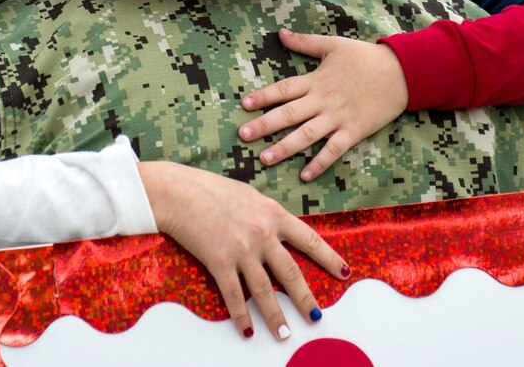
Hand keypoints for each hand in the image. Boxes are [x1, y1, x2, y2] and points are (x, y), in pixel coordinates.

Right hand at [138, 161, 348, 339]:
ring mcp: (242, 250)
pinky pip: (234, 295)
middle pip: (291, 273)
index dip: (328, 258)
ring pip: (265, 290)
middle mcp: (263, 234)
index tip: (344, 272)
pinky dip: (242, 316)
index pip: (309, 239)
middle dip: (305, 299)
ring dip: (276, 316)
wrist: (179, 192)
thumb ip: (266, 214)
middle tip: (316, 318)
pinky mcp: (219, 262)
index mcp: (273, 214)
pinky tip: (247, 330)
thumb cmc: (210, 189)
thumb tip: (278, 229)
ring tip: (284, 334)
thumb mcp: (249, 195)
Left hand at [239, 30, 408, 181]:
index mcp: (316, 80)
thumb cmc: (365, 57)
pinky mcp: (354, 131)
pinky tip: (305, 175)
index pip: (284, 89)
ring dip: (285, 148)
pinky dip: (320, 163)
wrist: (401, 73)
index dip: (263, 96)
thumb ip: (305, 42)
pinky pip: (334, 150)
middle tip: (243, 136)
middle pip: (288, 114)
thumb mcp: (333, 45)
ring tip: (265, 159)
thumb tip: (280, 33)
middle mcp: (323, 101)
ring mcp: (338, 118)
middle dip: (264, 126)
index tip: (244, 105)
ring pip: (307, 135)